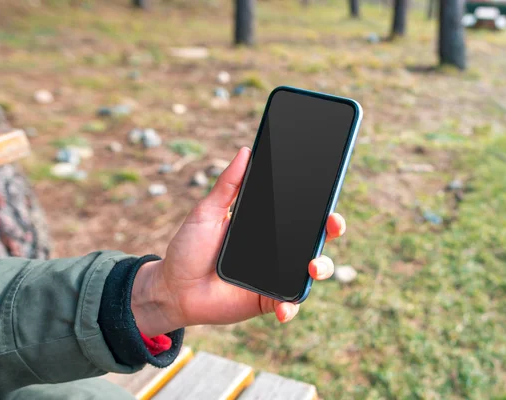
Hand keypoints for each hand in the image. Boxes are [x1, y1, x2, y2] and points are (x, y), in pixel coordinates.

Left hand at [132, 147, 346, 336]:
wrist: (172, 287)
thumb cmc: (188, 248)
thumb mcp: (207, 212)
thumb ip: (227, 184)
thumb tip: (245, 151)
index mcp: (266, 227)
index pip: (300, 215)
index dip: (319, 207)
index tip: (328, 197)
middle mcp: (277, 251)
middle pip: (315, 240)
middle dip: (332, 232)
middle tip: (333, 225)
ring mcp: (275, 277)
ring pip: (310, 272)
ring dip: (321, 268)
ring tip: (312, 268)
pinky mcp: (267, 301)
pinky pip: (288, 305)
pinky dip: (290, 308)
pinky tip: (283, 308)